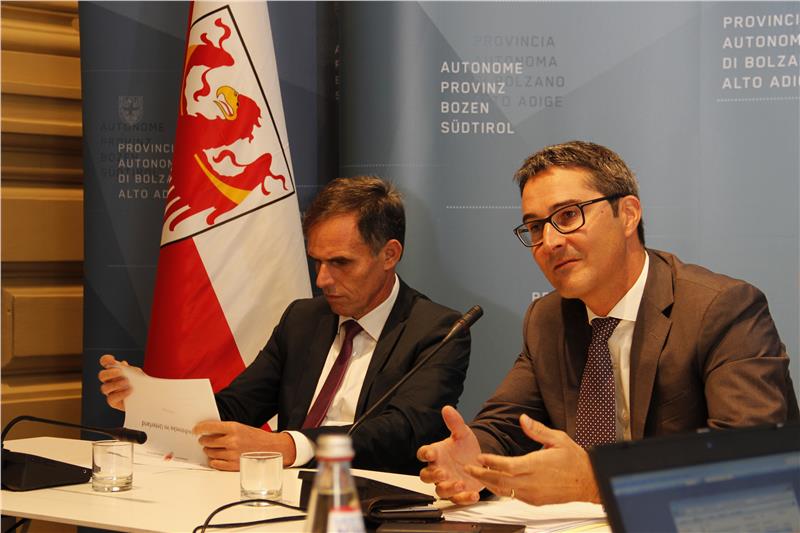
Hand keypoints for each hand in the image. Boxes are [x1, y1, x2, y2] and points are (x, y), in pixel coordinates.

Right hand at [98, 354, 139, 410]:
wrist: (147, 398)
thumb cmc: (142, 384)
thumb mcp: (139, 375)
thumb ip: (131, 370)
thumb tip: (123, 364)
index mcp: (114, 370)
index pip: (105, 363)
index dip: (106, 360)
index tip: (112, 360)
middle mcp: (109, 381)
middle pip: (102, 375)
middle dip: (109, 373)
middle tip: (120, 372)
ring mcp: (110, 392)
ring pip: (104, 388)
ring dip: (115, 384)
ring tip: (127, 382)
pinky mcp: (113, 402)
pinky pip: (111, 398)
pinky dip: (120, 394)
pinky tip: (129, 390)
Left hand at [193, 420, 296, 470]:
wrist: (272, 449)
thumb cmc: (256, 438)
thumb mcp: (241, 428)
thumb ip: (225, 429)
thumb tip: (208, 431)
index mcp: (234, 428)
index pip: (210, 427)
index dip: (200, 428)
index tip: (196, 430)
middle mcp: (232, 441)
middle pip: (208, 441)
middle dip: (203, 440)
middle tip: (203, 440)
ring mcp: (232, 454)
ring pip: (210, 453)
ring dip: (208, 450)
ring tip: (212, 448)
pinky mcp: (233, 465)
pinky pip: (215, 464)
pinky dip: (213, 460)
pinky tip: (216, 457)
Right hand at [417, 405, 483, 503]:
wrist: (480, 461)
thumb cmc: (465, 448)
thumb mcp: (463, 433)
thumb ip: (455, 422)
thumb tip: (447, 408)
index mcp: (437, 454)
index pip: (423, 454)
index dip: (425, 454)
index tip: (430, 453)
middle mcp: (439, 469)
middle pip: (426, 476)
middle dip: (433, 475)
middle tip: (443, 472)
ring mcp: (447, 482)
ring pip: (439, 490)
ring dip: (448, 488)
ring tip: (460, 483)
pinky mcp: (459, 493)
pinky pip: (457, 500)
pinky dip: (464, 498)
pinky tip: (473, 494)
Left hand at [464, 414, 599, 504]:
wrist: (589, 481)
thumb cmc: (574, 460)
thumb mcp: (558, 439)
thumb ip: (537, 430)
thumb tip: (523, 419)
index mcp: (536, 465)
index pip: (507, 465)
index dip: (491, 462)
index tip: (479, 457)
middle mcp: (533, 482)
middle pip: (501, 481)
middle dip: (482, 474)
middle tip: (468, 469)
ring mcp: (533, 494)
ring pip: (505, 491)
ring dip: (489, 483)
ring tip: (477, 476)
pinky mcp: (535, 501)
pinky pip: (513, 496)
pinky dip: (501, 490)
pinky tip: (495, 483)